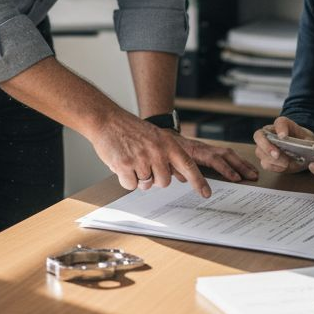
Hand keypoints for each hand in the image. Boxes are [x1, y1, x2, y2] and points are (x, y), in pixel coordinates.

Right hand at [88, 115, 210, 197]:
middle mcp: (157, 151)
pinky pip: (130, 185)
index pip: (188, 165)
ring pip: (146, 185)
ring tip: (131, 160)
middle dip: (154, 179)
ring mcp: (141, 159)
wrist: (107, 119)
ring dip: (138, 178)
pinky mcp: (125, 165)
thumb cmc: (130, 130)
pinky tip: (121, 164)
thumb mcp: (156, 136)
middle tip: (143, 164)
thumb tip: (176, 176)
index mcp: (168, 143)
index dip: (198, 181)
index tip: (206, 193)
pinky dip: (125, 179)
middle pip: (164, 182)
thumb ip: (167, 154)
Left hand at [175, 136, 258, 182]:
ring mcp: (210, 148)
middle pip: (226, 154)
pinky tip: (247, 168)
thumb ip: (177, 170)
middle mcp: (206, 148)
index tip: (235, 179)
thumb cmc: (169, 151)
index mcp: (195, 151)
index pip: (213, 160)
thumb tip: (184, 179)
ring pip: (230, 153)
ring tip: (255, 174)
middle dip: (241, 166)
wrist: (167, 137)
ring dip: (243, 163)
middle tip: (252, 177)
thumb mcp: (170, 161)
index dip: (225, 169)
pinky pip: (228, 154)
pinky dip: (238, 161)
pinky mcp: (212, 150)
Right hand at [253, 116, 313, 172]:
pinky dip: (274, 167)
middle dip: (266, 146)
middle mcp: (269, 133)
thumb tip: (298, 146)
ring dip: (271, 159)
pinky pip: (264, 163)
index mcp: (282, 125)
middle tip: (276, 154)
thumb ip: (305, 141)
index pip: (279, 122)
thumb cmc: (304, 143)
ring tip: (285, 163)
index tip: (283, 136)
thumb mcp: (309, 140)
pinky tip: (283, 167)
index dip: (280, 128)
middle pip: (259, 135)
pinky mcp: (266, 159)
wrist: (303, 152)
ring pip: (259, 151)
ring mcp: (265, 146)